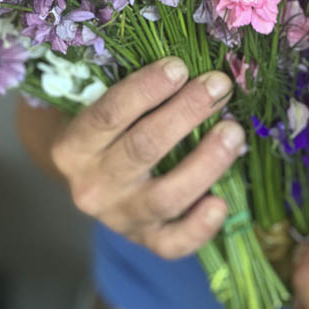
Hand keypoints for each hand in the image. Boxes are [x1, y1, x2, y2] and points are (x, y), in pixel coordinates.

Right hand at [51, 58, 244, 258]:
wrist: (94, 179)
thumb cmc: (110, 128)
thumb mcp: (105, 105)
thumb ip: (138, 91)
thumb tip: (192, 65)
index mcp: (74, 146)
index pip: (108, 113)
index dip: (146, 89)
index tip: (179, 66)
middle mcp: (91, 186)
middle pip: (142, 148)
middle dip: (186, 113)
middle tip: (219, 87)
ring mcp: (119, 217)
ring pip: (164, 196)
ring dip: (204, 163)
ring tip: (234, 133)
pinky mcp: (145, 241)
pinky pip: (173, 243)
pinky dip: (199, 227)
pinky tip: (221, 203)